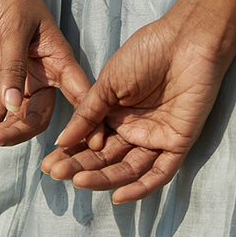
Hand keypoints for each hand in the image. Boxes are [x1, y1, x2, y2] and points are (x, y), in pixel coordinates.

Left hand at [0, 0, 97, 148]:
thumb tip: (11, 107)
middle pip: (39, 116)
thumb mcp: (14, 28)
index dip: (85, 125)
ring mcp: (21, 78)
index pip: (79, 98)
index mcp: (60, 61)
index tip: (85, 149)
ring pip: (16, 117)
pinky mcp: (0, 78)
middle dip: (18, 132)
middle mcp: (44, 75)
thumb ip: (12, 67)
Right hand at [40, 16, 227, 202]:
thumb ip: (88, 113)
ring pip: (128, 167)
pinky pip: (160, 172)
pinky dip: (141, 187)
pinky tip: (119, 196)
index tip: (49, 164)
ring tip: (78, 182)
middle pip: (106, 157)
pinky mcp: (178, 142)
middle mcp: (135, 128)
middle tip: (57, 174)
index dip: (70, 154)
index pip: (90, 140)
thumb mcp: (109, 82)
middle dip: (81, 167)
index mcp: (117, 112)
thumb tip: (62, 141)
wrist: (186, 39)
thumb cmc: (147, 52)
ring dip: (104, 178)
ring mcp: (156, 137)